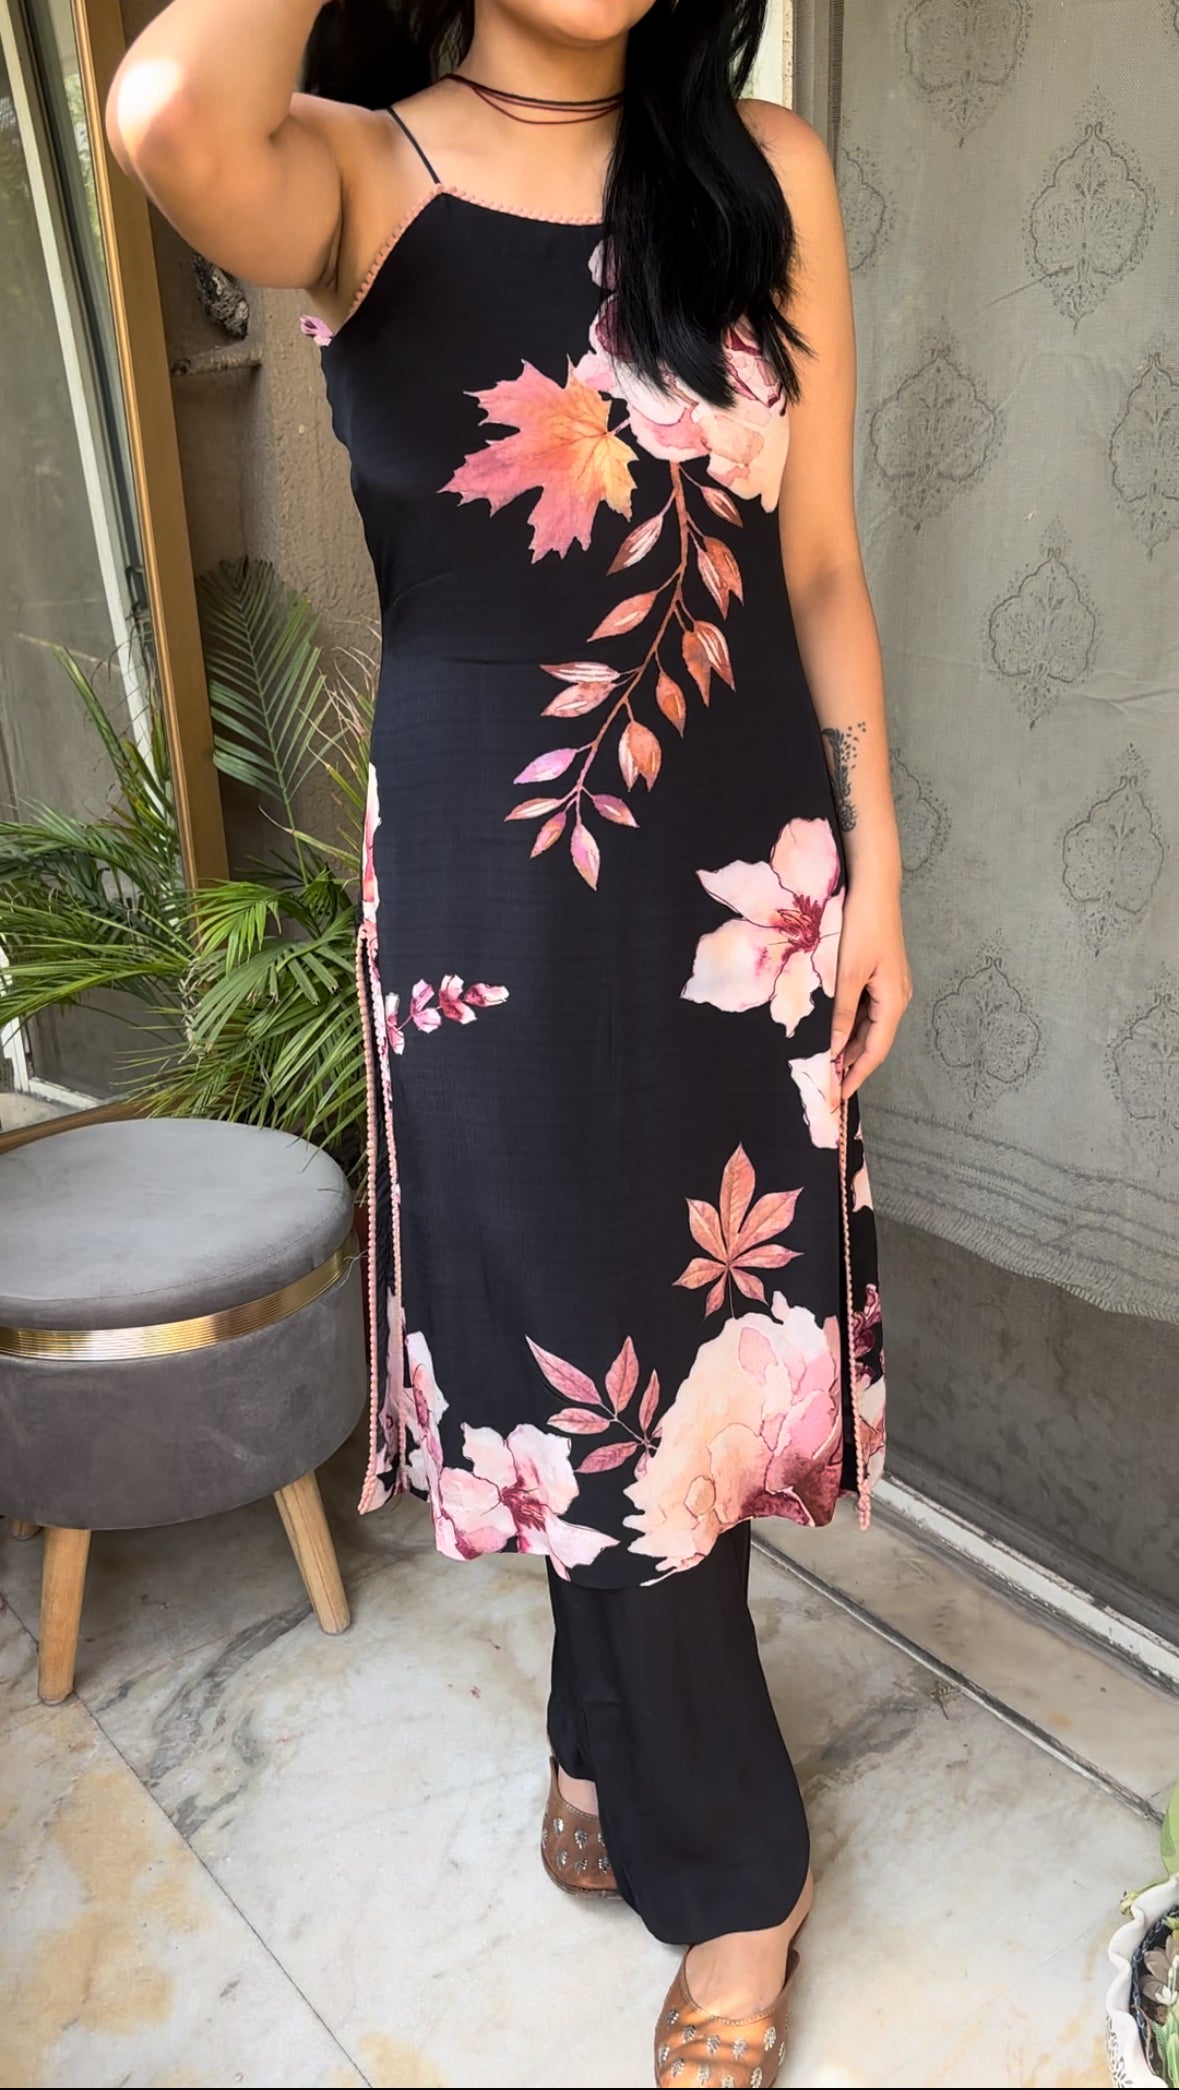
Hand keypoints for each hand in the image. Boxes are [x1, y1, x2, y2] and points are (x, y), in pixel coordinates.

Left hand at [830, 874, 910, 1101]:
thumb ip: (840, 1013)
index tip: (839, 1095)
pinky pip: (866, 1010)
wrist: (875, 888)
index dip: (857, 1075)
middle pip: (873, 1041)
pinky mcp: (881, 977)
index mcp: (894, 1001)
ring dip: (848, 1045)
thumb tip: (832, 1048)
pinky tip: (831, 1032)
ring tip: (825, 1064)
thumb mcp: (847, 973)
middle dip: (851, 1064)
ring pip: (868, 1027)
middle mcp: (897, 998)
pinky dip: (849, 1025)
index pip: (875, 1050)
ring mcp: (890, 987)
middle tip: (826, 1085)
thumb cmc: (863, 926)